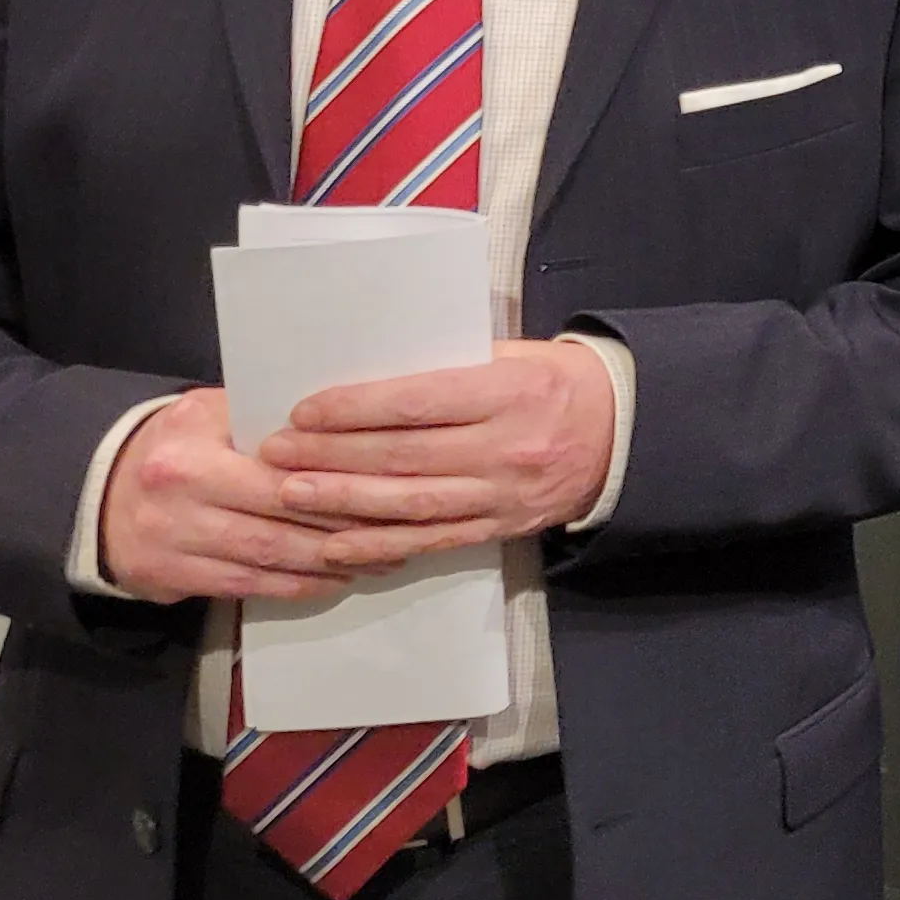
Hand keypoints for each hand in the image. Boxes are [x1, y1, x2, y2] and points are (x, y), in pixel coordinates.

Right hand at [100, 387, 372, 601]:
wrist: (95, 488)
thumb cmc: (175, 443)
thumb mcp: (210, 414)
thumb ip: (266, 419)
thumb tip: (345, 425)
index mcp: (193, 453)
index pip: (282, 475)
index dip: (340, 487)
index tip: (391, 490)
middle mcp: (179, 501)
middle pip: (280, 523)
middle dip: (346, 532)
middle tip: (400, 532)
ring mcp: (171, 544)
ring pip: (268, 560)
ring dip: (329, 565)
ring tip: (379, 560)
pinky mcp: (168, 579)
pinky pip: (246, 586)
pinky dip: (295, 585)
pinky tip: (333, 579)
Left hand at [264, 338, 616, 554]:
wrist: (624, 432)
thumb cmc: (558, 382)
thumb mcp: (514, 355)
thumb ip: (451, 364)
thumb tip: (370, 371)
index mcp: (511, 392)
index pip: (418, 403)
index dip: (355, 409)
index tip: (303, 410)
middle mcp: (507, 447)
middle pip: (404, 456)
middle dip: (331, 455)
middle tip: (275, 452)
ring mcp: (504, 493)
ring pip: (411, 503)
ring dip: (343, 501)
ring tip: (290, 493)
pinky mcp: (501, 526)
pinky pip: (432, 540)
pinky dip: (381, 544)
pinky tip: (337, 543)